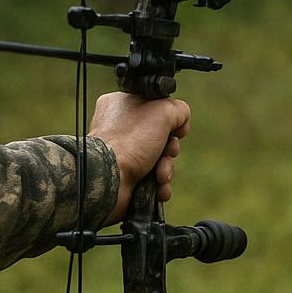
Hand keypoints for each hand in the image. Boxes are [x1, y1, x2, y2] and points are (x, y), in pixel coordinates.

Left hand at [89, 91, 191, 222]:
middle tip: (166, 153)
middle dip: (169, 149)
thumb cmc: (129, 142)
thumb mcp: (162, 111)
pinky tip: (159, 188)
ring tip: (160, 176)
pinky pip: (150, 177)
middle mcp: (118, 127)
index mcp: (120, 104)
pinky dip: (158, 184)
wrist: (110, 180)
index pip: (155, 107)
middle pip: (160, 135)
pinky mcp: (124, 174)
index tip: (173, 129)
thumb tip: (181, 123)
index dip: (169, 119)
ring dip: (166, 169)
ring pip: (158, 158)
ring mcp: (121, 152)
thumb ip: (179, 110)